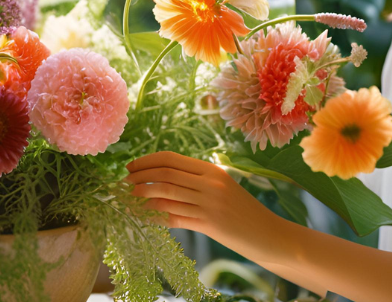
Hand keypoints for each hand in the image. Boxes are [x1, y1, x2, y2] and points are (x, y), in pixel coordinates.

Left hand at [124, 151, 279, 254]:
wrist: (268, 233)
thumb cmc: (243, 211)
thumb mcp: (222, 187)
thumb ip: (197, 180)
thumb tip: (163, 177)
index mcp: (211, 169)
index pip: (171, 159)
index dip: (146, 161)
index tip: (130, 167)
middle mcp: (209, 183)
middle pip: (164, 174)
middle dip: (139, 177)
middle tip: (123, 182)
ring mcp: (209, 203)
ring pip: (165, 195)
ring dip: (141, 196)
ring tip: (127, 198)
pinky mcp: (208, 224)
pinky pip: (173, 217)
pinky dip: (154, 215)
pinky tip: (142, 216)